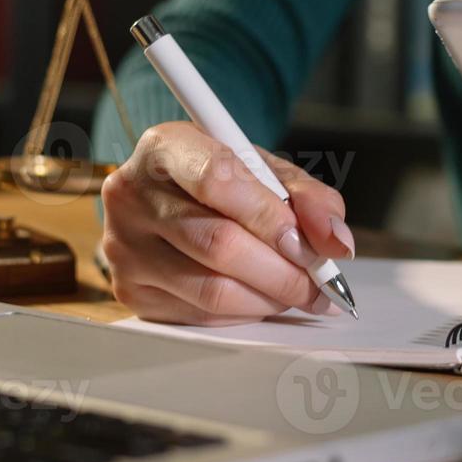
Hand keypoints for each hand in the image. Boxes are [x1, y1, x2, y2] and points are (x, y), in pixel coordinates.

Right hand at [100, 122, 355, 325]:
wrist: (172, 199)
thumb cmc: (225, 182)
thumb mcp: (268, 172)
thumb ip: (310, 198)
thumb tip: (337, 243)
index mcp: (165, 147)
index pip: (216, 180)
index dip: (270, 217)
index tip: (309, 243)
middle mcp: (132, 195)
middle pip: (218, 244)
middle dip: (284, 271)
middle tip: (320, 283)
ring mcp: (124, 246)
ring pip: (212, 289)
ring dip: (270, 298)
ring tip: (299, 291)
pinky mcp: (129, 290)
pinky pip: (200, 314)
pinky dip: (245, 312)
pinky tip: (262, 298)